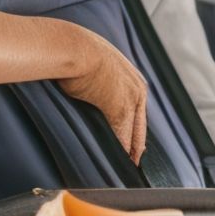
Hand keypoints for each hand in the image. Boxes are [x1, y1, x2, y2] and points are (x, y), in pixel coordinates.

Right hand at [55, 28, 147, 163]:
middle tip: (135, 162)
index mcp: (132, 76)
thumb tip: (89, 82)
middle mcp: (138, 87)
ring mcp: (132, 99)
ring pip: (134, 133)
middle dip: (138, 145)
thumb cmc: (76, 52)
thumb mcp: (96, 60)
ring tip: (129, 167)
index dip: (134, 127)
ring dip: (131, 152)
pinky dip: (122, 152)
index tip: (133, 142)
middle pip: (140, 124)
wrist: (74, 47)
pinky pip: (123, 137)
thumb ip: (101, 75)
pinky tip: (120, 163)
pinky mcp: (120, 109)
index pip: (137, 109)